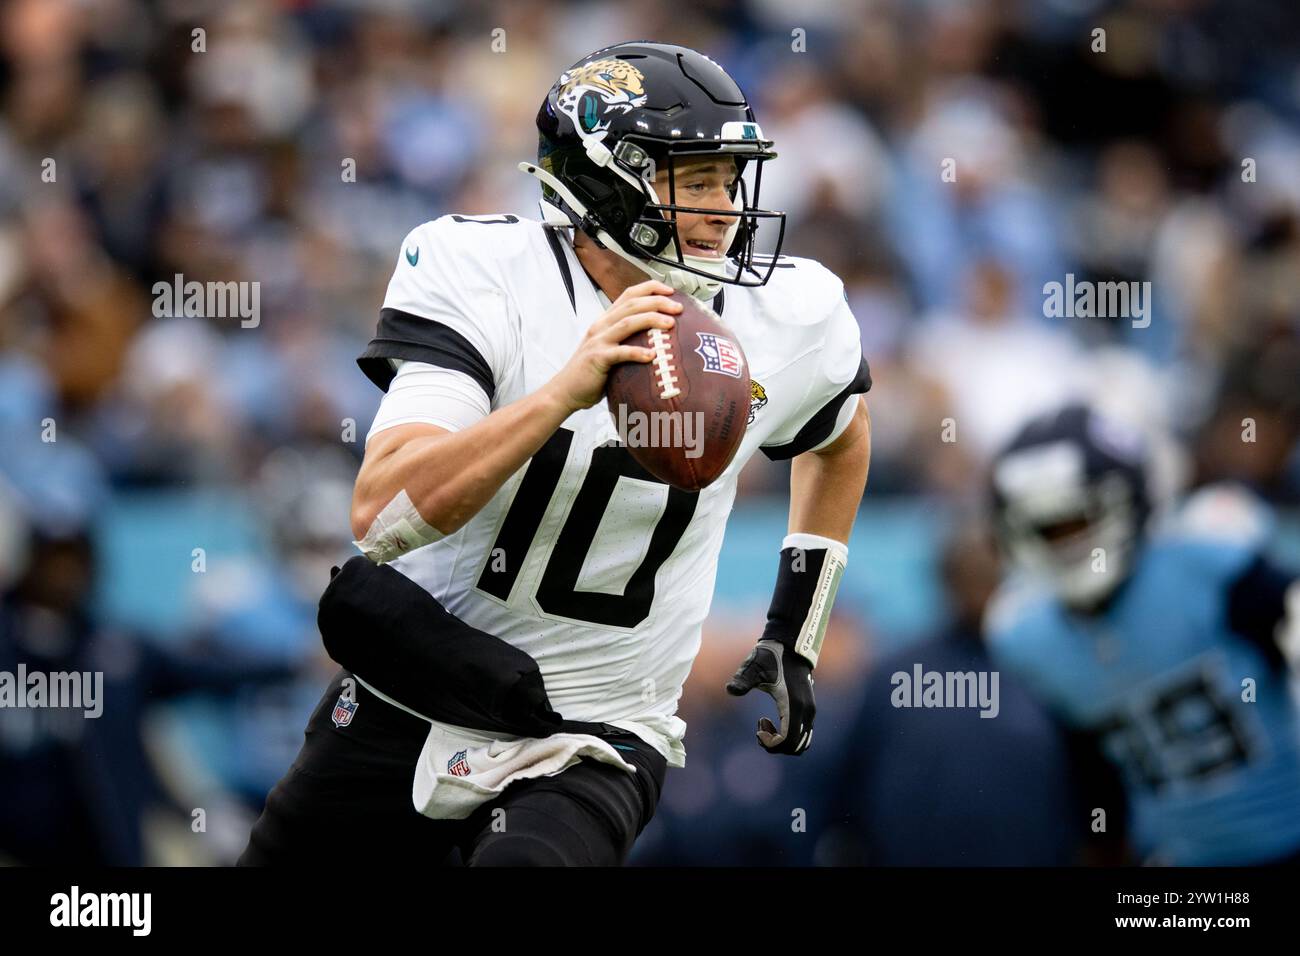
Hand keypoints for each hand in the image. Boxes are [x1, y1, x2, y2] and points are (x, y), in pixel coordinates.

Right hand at [543, 279, 681, 412]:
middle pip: (632, 304)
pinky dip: (637, 353)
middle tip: (678, 308)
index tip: (670, 290)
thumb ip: (627, 339)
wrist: (565, 390)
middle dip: (658, 302)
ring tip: (670, 324)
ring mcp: (598, 341)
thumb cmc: (591, 372)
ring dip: (651, 320)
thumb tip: (657, 340)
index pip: (629, 294)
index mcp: (605, 320)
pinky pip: (620, 353)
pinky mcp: (597, 358)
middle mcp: (601, 325)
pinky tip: (652, 356)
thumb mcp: (609, 348)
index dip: (650, 288)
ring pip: (628, 323)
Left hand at [725, 639, 815, 754]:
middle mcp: (806, 711)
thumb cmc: (770, 657)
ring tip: (766, 724)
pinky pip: (803, 734)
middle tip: (760, 729)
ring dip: (783, 741)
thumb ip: (742, 680)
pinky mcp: (810, 710)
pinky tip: (775, 722)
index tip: (757, 730)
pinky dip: (790, 736)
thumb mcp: (753, 667)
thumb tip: (729, 689)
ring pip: (802, 743)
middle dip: (776, 745)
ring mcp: (810, 711)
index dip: (771, 744)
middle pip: (796, 747)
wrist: (791, 647)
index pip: (788, 741)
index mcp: (793, 704)